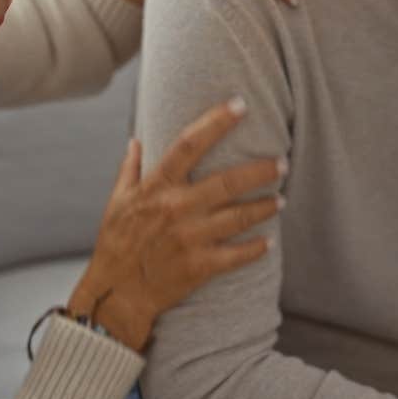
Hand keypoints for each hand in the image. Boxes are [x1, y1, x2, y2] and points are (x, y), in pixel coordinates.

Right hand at [67, 98, 284, 351]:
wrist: (115, 293)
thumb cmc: (116, 244)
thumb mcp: (116, 201)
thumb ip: (130, 169)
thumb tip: (136, 141)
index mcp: (156, 186)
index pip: (189, 144)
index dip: (216, 121)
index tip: (240, 105)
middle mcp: (177, 208)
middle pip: (227, 181)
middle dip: (260, 170)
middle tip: (281, 161)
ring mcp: (190, 238)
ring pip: (239, 216)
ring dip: (264, 207)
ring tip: (281, 198)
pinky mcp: (199, 267)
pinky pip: (237, 255)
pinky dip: (256, 248)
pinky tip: (269, 241)